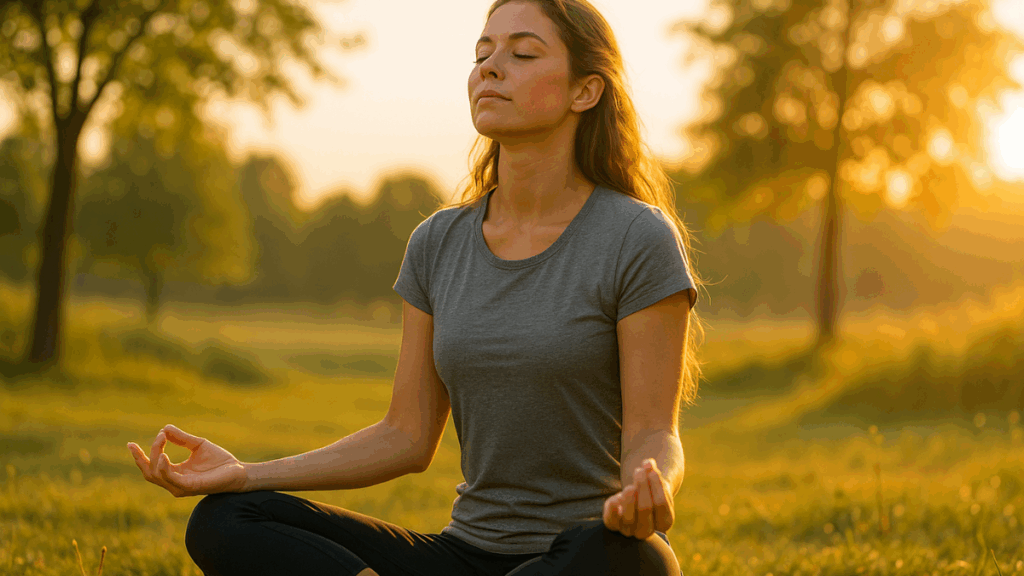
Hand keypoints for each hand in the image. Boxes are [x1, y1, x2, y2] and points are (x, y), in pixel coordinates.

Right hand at [127, 424, 246, 496]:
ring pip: (156, 476)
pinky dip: (163, 468)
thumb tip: (164, 428)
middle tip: (140, 442)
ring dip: (154, 457)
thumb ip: (181, 438)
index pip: (151, 467)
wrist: (238, 470)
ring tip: (160, 440)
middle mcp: (175, 482)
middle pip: (148, 473)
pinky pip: (170, 479)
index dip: (139, 456)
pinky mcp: (189, 487)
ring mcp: (181, 487)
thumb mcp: (197, 445)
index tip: (130, 443)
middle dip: (141, 458)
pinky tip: (163, 456)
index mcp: (176, 473)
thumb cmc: (219, 461)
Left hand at [603, 459, 674, 539]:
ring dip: (628, 498)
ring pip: (629, 518)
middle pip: (645, 509)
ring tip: (629, 485)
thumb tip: (648, 463)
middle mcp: (647, 530)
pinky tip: (616, 497)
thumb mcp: (654, 482)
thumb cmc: (649, 489)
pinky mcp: (614, 526)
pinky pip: (611, 522)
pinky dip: (613, 509)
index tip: (652, 471)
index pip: (661, 504)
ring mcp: (629, 530)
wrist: (635, 500)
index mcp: (664, 521)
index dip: (656, 486)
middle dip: (642, 487)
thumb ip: (653, 472)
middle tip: (639, 471)